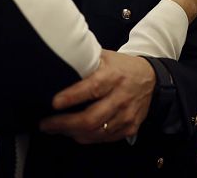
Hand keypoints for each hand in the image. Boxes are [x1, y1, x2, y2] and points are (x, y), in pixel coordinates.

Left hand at [39, 50, 154, 142]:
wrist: (151, 79)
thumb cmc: (121, 67)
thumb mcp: (105, 57)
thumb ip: (85, 61)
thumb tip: (58, 62)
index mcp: (114, 76)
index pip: (92, 88)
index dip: (72, 97)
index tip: (54, 103)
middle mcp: (121, 97)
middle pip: (92, 118)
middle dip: (65, 124)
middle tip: (45, 124)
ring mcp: (127, 115)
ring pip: (96, 132)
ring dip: (72, 133)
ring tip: (54, 128)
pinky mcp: (130, 127)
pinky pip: (104, 139)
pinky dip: (86, 137)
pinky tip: (73, 132)